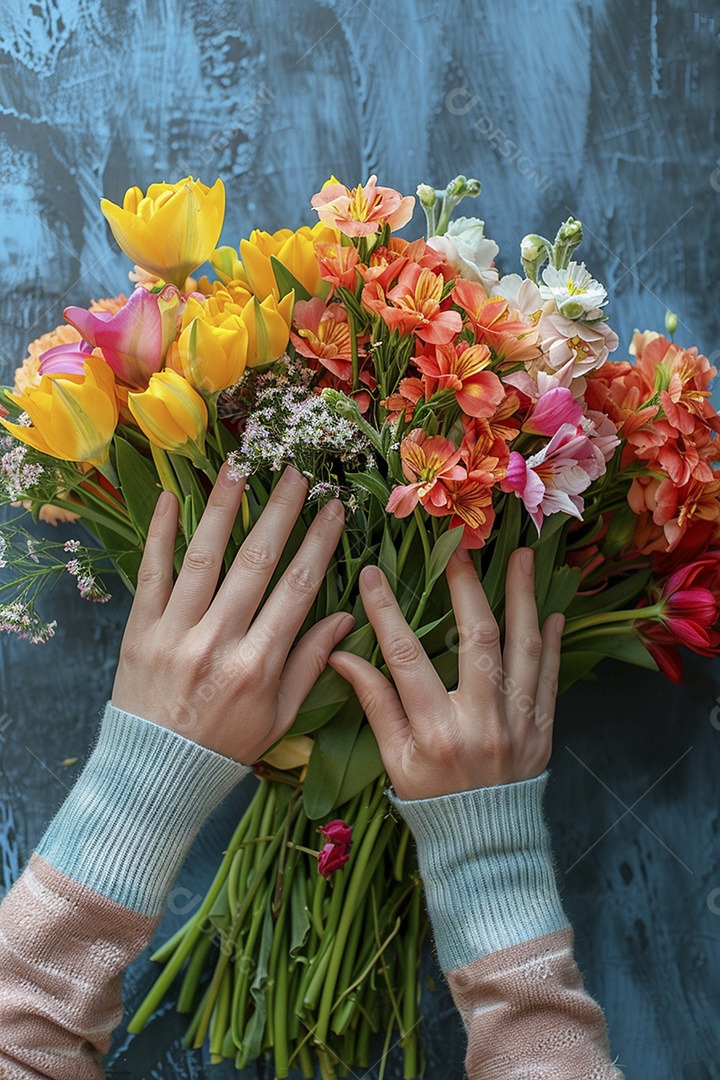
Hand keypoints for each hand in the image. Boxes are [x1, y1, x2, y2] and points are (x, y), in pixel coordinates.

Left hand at [111, 463, 353, 763]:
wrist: (154, 773)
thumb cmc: (226, 745)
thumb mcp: (280, 716)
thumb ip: (311, 663)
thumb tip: (347, 618)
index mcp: (258, 664)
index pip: (297, 589)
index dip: (319, 543)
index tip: (334, 508)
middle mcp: (217, 641)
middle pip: (255, 563)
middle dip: (280, 512)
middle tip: (296, 472)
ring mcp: (174, 632)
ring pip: (203, 557)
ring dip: (223, 508)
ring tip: (240, 468)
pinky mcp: (139, 630)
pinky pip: (150, 574)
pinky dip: (160, 535)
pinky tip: (172, 499)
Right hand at [327, 547, 563, 800]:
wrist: (485, 845)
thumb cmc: (430, 801)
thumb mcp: (393, 760)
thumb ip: (374, 704)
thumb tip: (339, 655)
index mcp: (436, 731)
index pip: (405, 658)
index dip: (387, 612)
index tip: (373, 574)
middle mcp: (481, 722)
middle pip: (477, 640)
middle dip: (467, 588)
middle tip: (460, 548)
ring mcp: (519, 724)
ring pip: (525, 648)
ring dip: (524, 598)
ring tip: (522, 556)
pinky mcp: (544, 729)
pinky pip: (551, 677)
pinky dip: (552, 642)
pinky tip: (553, 611)